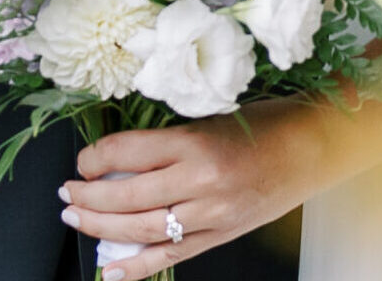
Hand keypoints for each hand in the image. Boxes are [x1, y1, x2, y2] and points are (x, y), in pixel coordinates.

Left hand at [59, 101, 327, 280]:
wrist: (315, 147)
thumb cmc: (265, 125)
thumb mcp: (209, 117)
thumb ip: (165, 141)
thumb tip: (116, 160)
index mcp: (195, 143)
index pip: (127, 153)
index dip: (95, 158)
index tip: (83, 160)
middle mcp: (201, 182)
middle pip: (127, 196)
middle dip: (88, 198)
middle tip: (66, 193)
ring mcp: (213, 215)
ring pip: (143, 230)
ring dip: (101, 228)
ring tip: (75, 219)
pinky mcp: (222, 236)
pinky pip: (172, 256)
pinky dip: (137, 266)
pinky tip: (111, 269)